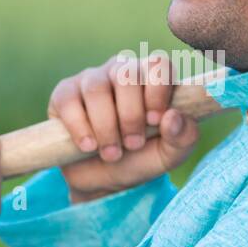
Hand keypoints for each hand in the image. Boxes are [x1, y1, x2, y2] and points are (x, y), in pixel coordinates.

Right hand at [47, 51, 198, 203]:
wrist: (104, 182)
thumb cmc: (141, 159)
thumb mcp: (170, 155)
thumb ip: (183, 137)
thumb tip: (173, 117)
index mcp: (151, 79)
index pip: (158, 64)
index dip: (157, 90)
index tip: (155, 121)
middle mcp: (121, 72)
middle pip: (126, 75)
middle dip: (130, 115)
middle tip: (133, 145)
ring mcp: (91, 80)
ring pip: (97, 88)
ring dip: (106, 126)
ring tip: (112, 154)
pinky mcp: (64, 95)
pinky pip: (68, 101)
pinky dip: (80, 127)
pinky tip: (88, 146)